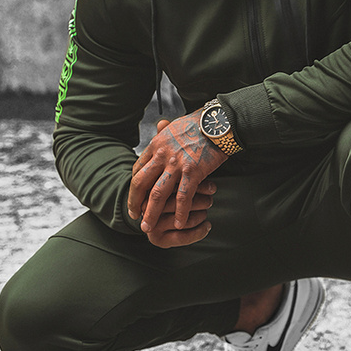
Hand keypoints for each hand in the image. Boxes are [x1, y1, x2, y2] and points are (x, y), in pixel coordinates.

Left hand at [127, 113, 227, 243]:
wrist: (217, 123)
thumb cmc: (198, 124)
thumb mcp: (175, 124)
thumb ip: (165, 129)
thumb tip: (159, 125)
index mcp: (156, 144)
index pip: (138, 169)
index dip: (134, 187)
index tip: (135, 198)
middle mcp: (162, 155)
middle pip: (141, 184)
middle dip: (135, 202)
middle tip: (134, 217)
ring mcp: (177, 164)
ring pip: (158, 194)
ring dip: (151, 213)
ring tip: (148, 228)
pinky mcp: (193, 172)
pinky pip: (183, 196)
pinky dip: (180, 212)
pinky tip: (179, 224)